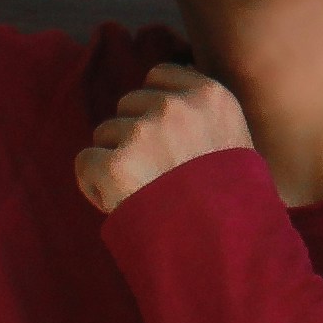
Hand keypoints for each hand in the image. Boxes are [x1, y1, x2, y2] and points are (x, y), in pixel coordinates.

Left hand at [79, 62, 251, 214]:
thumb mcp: (236, 140)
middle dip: (135, 134)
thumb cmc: (232, 202)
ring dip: (117, 159)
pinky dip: (94, 184)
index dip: (156, 108)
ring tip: (146, 192)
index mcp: (209, 96)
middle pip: (129, 103)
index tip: (168, 138)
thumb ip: (203, 114)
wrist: (225, 246)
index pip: (159, 76)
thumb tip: (163, 98)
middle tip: (158, 172)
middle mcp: (175, 107)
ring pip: (106, 132)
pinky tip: (120, 202)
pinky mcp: (115, 165)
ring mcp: (143, 133)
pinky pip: (86, 161)